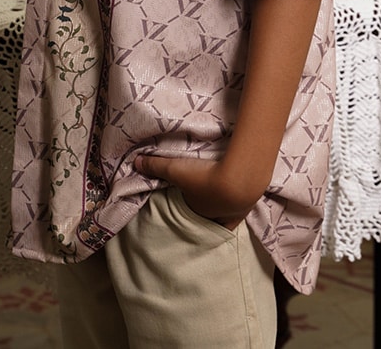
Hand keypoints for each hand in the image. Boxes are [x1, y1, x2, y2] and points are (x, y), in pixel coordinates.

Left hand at [135, 154, 259, 230]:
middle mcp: (211, 217)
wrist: (239, 180)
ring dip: (219, 211)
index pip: (186, 211)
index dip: (184, 204)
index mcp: (194, 210)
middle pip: (204, 215)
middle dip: (201, 209)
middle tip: (200, 198)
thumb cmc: (204, 178)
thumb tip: (134, 163)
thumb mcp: (176, 169)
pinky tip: (238, 210)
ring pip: (222, 217)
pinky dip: (236, 214)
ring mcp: (230, 215)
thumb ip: (156, 165)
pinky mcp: (246, 209)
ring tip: (218, 202)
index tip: (183, 197)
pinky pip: (238, 217)